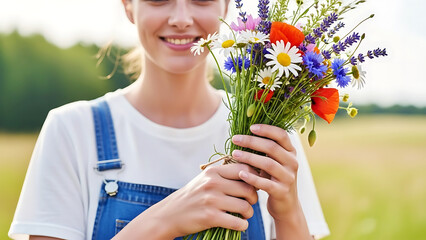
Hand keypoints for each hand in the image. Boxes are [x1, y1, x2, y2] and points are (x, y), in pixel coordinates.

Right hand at [114, 163, 258, 238]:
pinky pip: (238, 222)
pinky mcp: (210, 217)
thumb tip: (251, 173)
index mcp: (213, 171)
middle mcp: (213, 183)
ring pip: (245, 206)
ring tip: (245, 214)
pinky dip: (242, 225)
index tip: (253, 186)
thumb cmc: (193, 196)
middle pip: (248, 188)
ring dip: (249, 213)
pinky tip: (239, 224)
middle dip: (254, 198)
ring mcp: (211, 200)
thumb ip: (225, 174)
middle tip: (250, 203)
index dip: (254, 178)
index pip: (244, 169)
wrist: (170, 214)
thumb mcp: (205, 179)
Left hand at [231, 124, 299, 220]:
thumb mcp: (273, 161)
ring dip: (249, 157)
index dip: (266, 129)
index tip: (250, 127)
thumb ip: (265, 149)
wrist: (285, 206)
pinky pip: (266, 183)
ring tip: (234, 154)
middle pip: (272, 148)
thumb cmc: (273, 178)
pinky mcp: (282, 192)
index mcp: (291, 152)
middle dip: (252, 141)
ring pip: (268, 164)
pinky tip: (240, 174)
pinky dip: (252, 178)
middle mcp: (292, 163)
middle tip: (235, 138)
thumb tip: (243, 133)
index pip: (281, 135)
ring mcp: (288, 178)